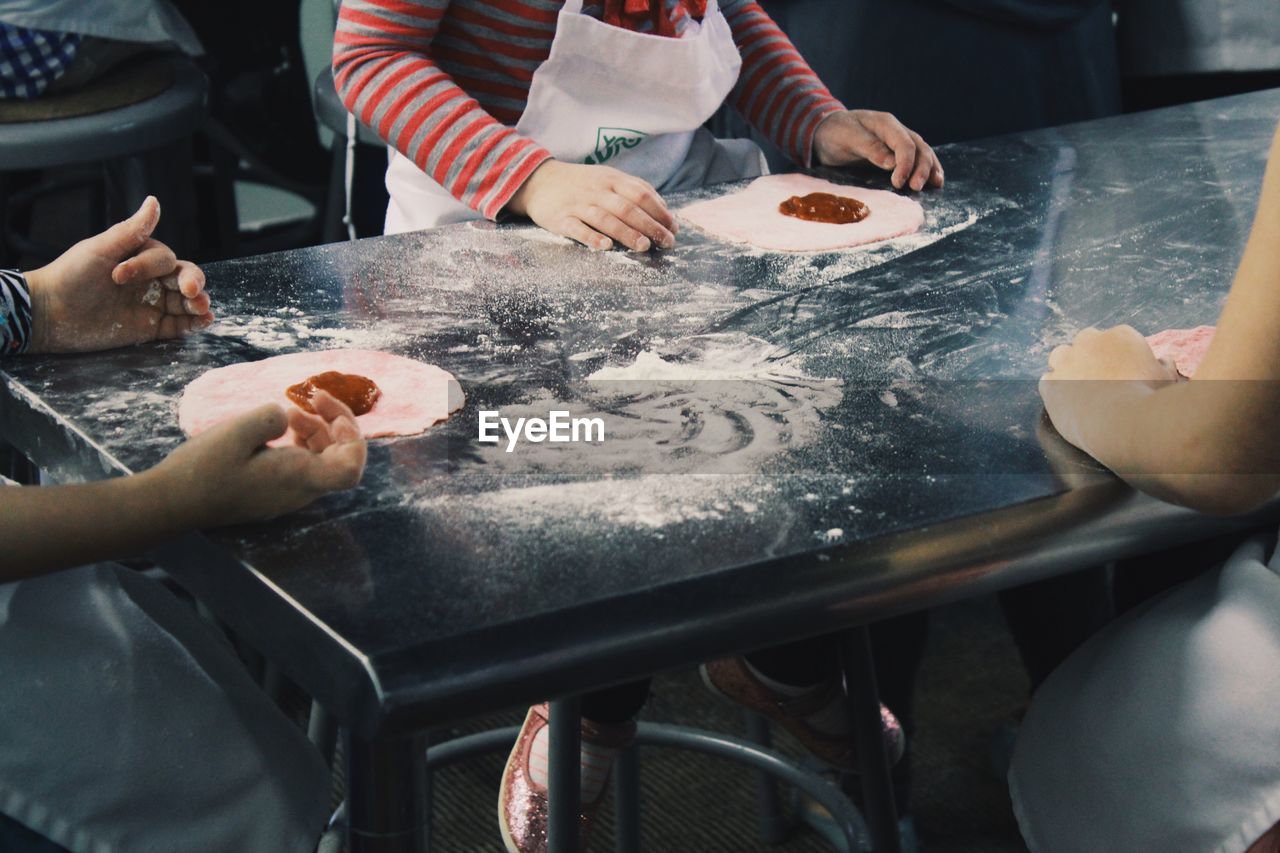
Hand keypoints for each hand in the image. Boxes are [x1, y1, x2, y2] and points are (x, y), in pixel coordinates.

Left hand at [24, 196, 213, 352]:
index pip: (163, 259)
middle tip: (191, 291)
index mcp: (140, 258)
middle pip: (185, 277)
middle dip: (193, 282)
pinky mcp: (149, 329)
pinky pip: (178, 326)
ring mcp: (151, 305)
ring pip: (186, 302)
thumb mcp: (100, 249)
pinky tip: (203, 321)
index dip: (148, 266)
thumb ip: (132, 229)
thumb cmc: (70, 276)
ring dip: (199, 303)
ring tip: (202, 308)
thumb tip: (154, 201)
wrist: (48, 314)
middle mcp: (151, 280)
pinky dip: (193, 325)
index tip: (118, 276)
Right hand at [149, 391, 366, 526]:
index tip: (327, 413)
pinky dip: (301, 442)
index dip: (353, 438)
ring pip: (322, 460)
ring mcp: (288, 492)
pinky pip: (303, 465)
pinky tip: (281, 426)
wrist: (172, 502)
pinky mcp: (274, 489)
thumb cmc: (202, 469)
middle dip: (336, 423)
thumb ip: (269, 418)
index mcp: (298, 478)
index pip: (351, 469)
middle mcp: (300, 490)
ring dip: (318, 430)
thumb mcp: (235, 432)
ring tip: (292, 411)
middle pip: (341, 458)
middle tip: (313, 396)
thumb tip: (285, 415)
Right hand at [505, 160, 676, 251]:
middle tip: (666, 243)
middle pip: (627, 207)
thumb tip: (664, 210)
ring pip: (605, 218)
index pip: (641, 194)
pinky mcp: (560, 218)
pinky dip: (591, 237)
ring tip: (643, 246)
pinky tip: (605, 247)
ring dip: (626, 233)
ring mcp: (578, 204)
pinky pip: (577, 228)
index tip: (674, 229)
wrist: (539, 180)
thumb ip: (635, 190)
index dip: (660, 211)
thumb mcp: (609, 178)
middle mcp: (597, 190)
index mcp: (612, 179)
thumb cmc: (583, 183)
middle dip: (650, 226)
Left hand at [813, 110, 943, 191]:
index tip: (899, 183)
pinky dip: (926, 168)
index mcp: (886, 124)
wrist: (827, 130)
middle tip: (916, 188)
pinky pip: (916, 158)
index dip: (906, 164)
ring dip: (930, 168)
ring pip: (922, 152)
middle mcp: (897, 130)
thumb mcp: (848, 138)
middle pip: (919, 148)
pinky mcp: (896, 152)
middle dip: (922, 168)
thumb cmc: (836, 133)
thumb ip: (870, 148)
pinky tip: (934, 180)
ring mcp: (898, 140)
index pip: (904, 144)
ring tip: (936, 184)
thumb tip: (892, 163)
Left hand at [1039, 325, 1179, 453]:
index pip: (1115, 338)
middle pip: (1086, 341)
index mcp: (1121, 336)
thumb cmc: (1152, 401)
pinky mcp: (1051, 382)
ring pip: (1060, 355)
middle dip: (1091, 355)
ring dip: (1068, 366)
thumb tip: (1165, 360)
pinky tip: (1065, 401)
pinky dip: (1054, 388)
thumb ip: (1164, 365)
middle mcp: (1090, 341)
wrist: (1125, 424)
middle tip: (1100, 378)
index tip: (1121, 371)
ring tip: (1079, 386)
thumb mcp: (1168, 380)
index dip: (1117, 355)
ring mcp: (1067, 361)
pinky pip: (1048, 380)